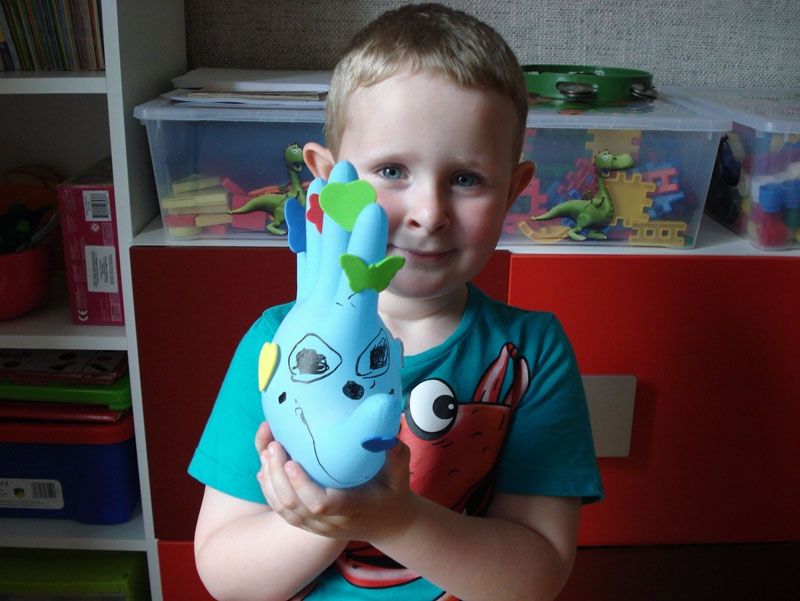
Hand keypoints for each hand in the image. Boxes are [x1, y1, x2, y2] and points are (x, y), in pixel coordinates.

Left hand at [255, 421, 415, 543]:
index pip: (321, 504)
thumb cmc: (392, 494)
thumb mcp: (399, 476)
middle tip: (274, 446)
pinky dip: (269, 491)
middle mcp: (331, 522)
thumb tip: (391, 432)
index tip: (292, 461)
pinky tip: (263, 469)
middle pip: (295, 506)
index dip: (302, 485)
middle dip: (278, 476)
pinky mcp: (308, 523)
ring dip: (270, 481)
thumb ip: (396, 456)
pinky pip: (282, 512)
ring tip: (267, 451)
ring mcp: (317, 525)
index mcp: (352, 508)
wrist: (386, 523)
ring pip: (284, 510)